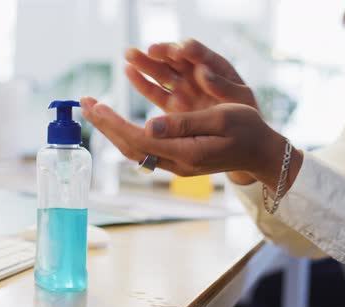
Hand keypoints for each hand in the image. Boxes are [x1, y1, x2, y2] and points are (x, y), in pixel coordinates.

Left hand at [80, 97, 301, 192]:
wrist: (260, 153)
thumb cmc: (246, 131)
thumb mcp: (221, 120)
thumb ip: (184, 124)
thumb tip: (148, 125)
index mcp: (186, 153)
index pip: (139, 139)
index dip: (115, 123)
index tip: (96, 105)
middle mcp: (177, 164)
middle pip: (131, 146)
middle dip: (106, 125)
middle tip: (85, 103)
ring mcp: (176, 165)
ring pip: (136, 149)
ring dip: (113, 130)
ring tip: (96, 110)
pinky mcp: (178, 160)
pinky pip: (146, 149)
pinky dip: (127, 133)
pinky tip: (118, 122)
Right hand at [125, 39, 257, 112]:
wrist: (243, 139)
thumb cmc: (246, 116)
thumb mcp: (241, 99)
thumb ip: (223, 87)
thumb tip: (202, 72)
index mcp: (217, 69)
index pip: (200, 54)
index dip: (189, 51)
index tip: (180, 50)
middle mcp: (197, 75)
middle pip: (176, 59)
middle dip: (162, 52)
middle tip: (149, 49)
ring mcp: (184, 89)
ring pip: (162, 73)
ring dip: (146, 63)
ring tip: (129, 54)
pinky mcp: (174, 105)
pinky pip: (156, 92)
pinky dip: (143, 82)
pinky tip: (129, 71)